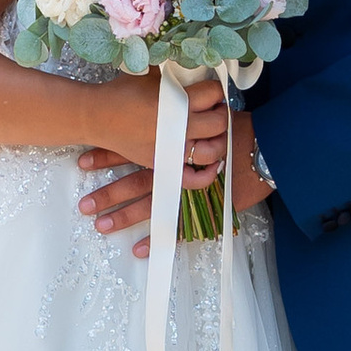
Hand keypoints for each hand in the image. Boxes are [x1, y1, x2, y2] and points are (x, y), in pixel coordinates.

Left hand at [78, 81, 251, 261]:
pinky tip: (139, 250)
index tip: (83, 161)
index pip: (133, 149)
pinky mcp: (205, 208)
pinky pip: (178, 227)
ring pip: (151, 206)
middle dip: (109, 193)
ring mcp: (190, 190)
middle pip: (137, 181)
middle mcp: (177, 168)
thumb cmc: (236, 127)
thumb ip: (176, 111)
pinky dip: (158, 239)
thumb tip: (151, 100)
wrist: (267, 147)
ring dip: (125, 217)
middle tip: (84, 204)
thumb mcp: (202, 110)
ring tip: (101, 226)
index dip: (108, 156)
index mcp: (173, 144)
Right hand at [101, 65, 223, 181]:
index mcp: (176, 102)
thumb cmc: (122, 92)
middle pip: (219, 122)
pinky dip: (207, 174)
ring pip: (213, 150)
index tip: (212, 89)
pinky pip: (193, 179)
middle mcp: (178, 128)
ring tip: (214, 130)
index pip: (212, 94)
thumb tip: (196, 64)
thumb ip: (176, 72)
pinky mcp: (164, 165)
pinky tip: (213, 163)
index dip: (216, 89)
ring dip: (219, 139)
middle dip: (221, 111)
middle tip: (215, 107)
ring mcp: (172, 151)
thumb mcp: (151, 74)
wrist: (97, 117)